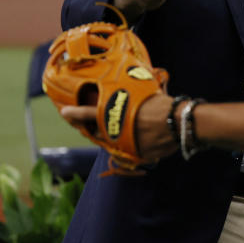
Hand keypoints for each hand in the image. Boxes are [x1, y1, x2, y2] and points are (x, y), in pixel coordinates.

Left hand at [60, 93, 178, 161]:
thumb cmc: (161, 103)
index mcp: (115, 114)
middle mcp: (116, 132)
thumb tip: (125, 86)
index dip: (75, 113)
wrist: (179, 121)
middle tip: (91, 123)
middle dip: (94, 128)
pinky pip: (130, 150)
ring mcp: (125, 146)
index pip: (89, 114)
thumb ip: (128, 94)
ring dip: (113, 137)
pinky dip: (133, 143)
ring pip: (113, 143)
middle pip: (99, 133)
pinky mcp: (137, 156)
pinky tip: (142, 136)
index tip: (64, 112)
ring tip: (122, 128)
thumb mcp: (141, 91)